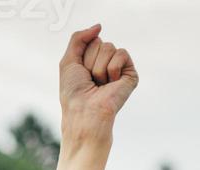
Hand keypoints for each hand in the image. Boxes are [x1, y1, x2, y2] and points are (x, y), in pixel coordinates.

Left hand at [53, 25, 137, 169]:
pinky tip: (110, 83)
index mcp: (92, 61)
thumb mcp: (68, 61)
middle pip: (100, 43)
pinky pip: (122, 53)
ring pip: (109, 47)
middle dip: (90, 61)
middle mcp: (106, 63)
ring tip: (99, 84)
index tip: (80, 74)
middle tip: (90, 81)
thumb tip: (99, 26)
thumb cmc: (73, 93)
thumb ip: (78, 39)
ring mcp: (119, 68)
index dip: (81, 56)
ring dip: (98, 67)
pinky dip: (112, 68)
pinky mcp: (131, 74)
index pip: (90, 41)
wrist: (85, 113)